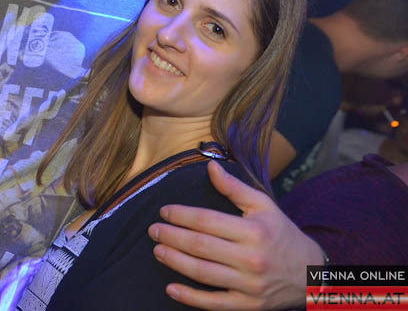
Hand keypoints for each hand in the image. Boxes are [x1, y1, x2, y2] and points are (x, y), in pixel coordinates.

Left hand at [147, 160, 322, 309]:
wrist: (311, 275)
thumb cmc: (282, 235)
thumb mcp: (264, 206)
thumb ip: (234, 188)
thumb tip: (210, 166)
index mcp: (254, 231)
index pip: (207, 221)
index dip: (181, 215)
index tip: (164, 211)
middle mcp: (251, 259)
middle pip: (200, 246)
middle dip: (172, 236)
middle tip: (153, 230)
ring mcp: (250, 285)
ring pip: (203, 273)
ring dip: (175, 262)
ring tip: (158, 250)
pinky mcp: (248, 305)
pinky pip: (214, 303)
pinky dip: (190, 297)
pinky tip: (171, 288)